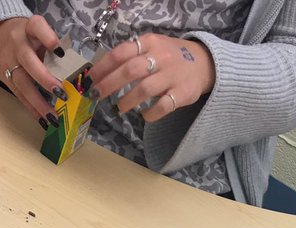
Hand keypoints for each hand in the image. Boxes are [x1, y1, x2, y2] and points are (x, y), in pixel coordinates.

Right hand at [0, 16, 69, 123]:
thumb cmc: (28, 37)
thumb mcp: (39, 34)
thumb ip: (53, 48)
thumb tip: (75, 72)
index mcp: (29, 28)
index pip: (37, 27)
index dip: (48, 38)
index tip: (61, 52)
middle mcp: (17, 44)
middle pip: (28, 60)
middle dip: (45, 79)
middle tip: (62, 95)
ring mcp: (9, 61)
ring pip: (23, 83)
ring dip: (39, 102)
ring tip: (53, 117)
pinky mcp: (5, 77)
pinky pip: (19, 95)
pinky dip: (32, 109)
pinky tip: (43, 120)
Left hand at [87, 34, 215, 122]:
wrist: (204, 63)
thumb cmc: (170, 57)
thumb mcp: (152, 47)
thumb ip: (132, 55)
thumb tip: (103, 72)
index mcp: (149, 43)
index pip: (121, 53)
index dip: (103, 67)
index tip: (91, 80)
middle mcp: (160, 57)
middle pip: (129, 71)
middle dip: (109, 85)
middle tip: (97, 96)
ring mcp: (172, 76)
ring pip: (144, 89)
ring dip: (127, 100)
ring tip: (120, 108)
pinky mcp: (182, 93)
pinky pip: (162, 106)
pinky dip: (150, 113)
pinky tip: (144, 115)